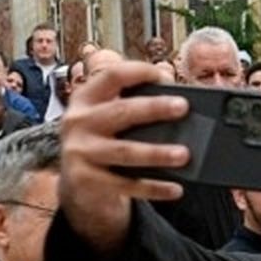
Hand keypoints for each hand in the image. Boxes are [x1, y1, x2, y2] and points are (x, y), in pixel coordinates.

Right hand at [58, 54, 189, 256]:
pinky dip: (154, 187)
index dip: (139, 72)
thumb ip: (133, 105)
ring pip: (125, 151)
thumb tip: (176, 101)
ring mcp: (79, 152)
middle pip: (120, 111)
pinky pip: (126, 184)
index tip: (165, 77)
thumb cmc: (102, 143)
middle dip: (154, 108)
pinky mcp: (85, 180)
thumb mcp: (107, 120)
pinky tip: (175, 188)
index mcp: (86, 99)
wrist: (77, 185)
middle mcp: (79, 122)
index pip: (112, 76)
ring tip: (183, 154)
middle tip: (183, 107)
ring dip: (157, 153)